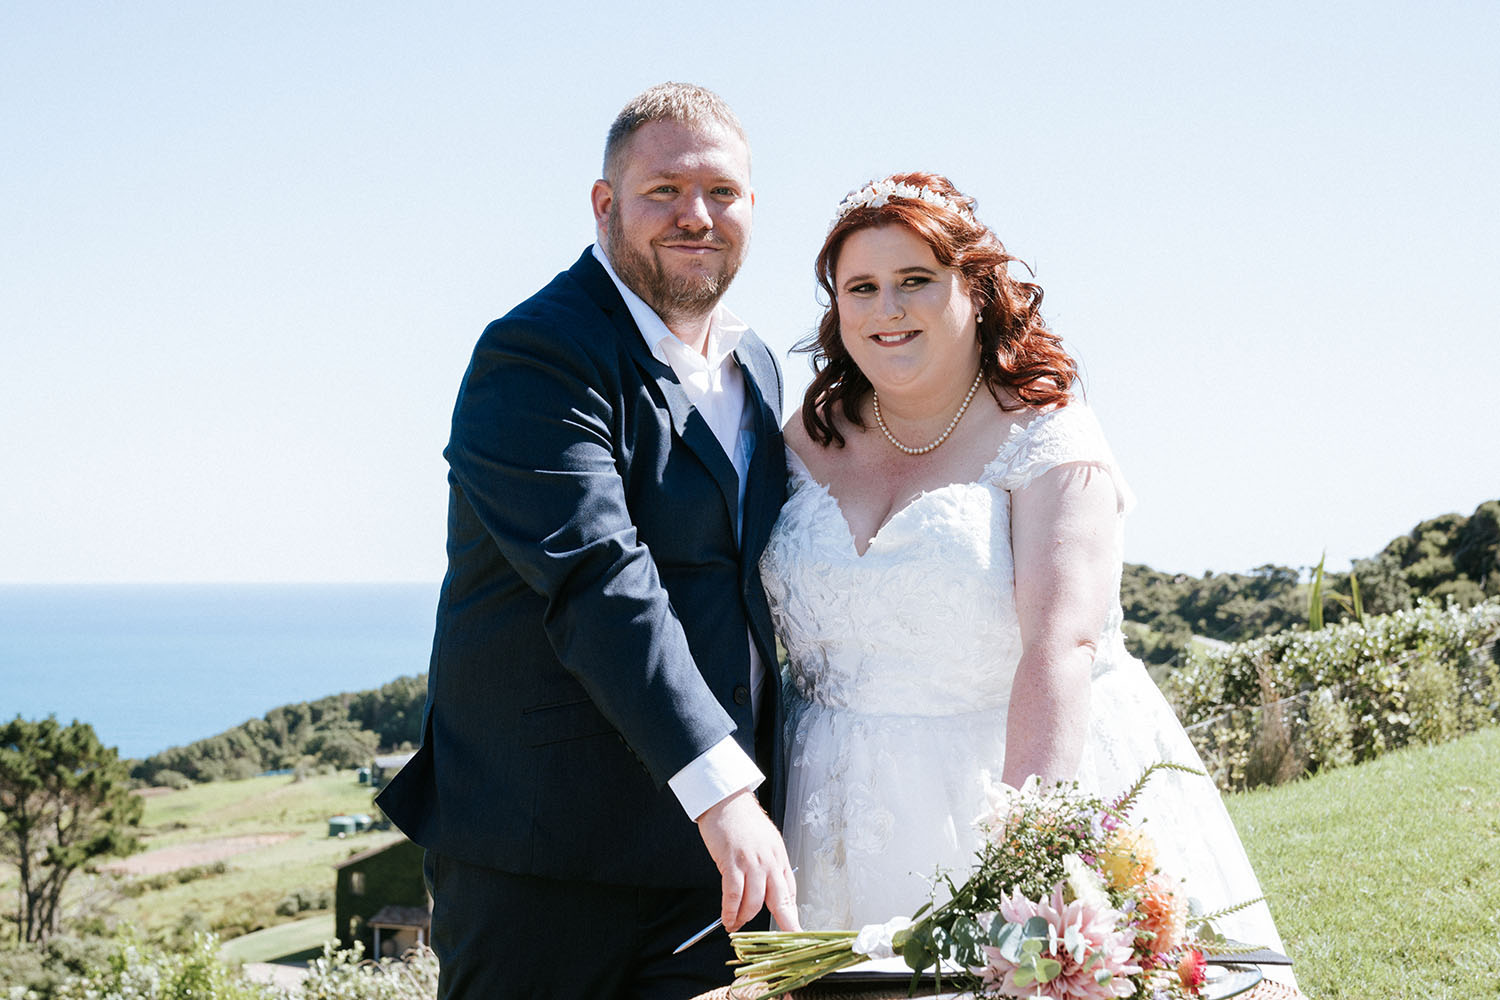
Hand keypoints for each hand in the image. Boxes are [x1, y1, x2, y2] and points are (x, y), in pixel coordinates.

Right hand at [696, 789, 800, 932]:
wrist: (727, 800)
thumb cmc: (743, 819)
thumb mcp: (766, 841)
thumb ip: (769, 864)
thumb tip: (768, 887)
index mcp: (779, 857)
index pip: (790, 892)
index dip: (791, 914)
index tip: (795, 930)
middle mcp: (769, 862)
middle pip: (778, 901)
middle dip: (782, 924)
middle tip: (780, 943)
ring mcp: (752, 863)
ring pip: (753, 902)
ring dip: (744, 919)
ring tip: (736, 925)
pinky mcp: (732, 862)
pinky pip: (733, 895)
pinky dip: (729, 911)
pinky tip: (727, 918)